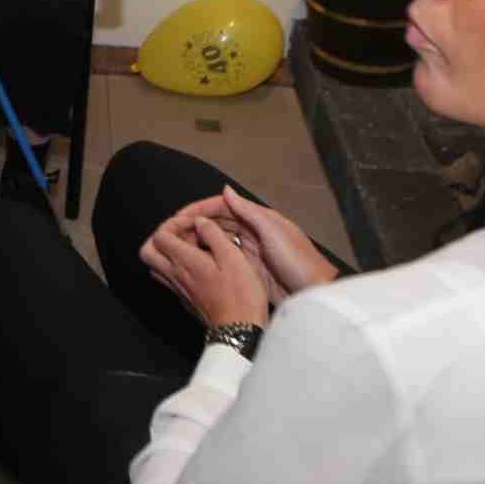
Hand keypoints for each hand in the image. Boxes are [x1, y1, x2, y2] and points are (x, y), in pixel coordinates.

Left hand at [139, 208, 271, 329]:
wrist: (239, 331)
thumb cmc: (240, 296)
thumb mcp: (233, 257)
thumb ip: (213, 235)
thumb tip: (200, 221)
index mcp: (185, 262)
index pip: (160, 236)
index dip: (172, 223)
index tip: (192, 222)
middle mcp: (176, 275)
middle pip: (148, 251)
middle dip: (161, 236)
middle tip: (182, 232)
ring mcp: (178, 288)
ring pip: (156, 265)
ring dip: (168, 251)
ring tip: (192, 246)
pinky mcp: (186, 298)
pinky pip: (170, 277)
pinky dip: (177, 266)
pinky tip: (200, 264)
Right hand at [170, 187, 340, 308]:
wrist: (314, 293)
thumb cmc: (298, 261)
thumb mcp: (273, 233)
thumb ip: (250, 212)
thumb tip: (226, 190)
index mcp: (259, 218)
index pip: (223, 207)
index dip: (199, 209)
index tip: (177, 217)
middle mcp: (252, 231)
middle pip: (218, 221)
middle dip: (195, 224)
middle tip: (171, 233)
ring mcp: (251, 250)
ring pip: (218, 239)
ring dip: (199, 239)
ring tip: (177, 246)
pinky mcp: (249, 268)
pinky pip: (224, 257)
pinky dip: (209, 255)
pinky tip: (194, 261)